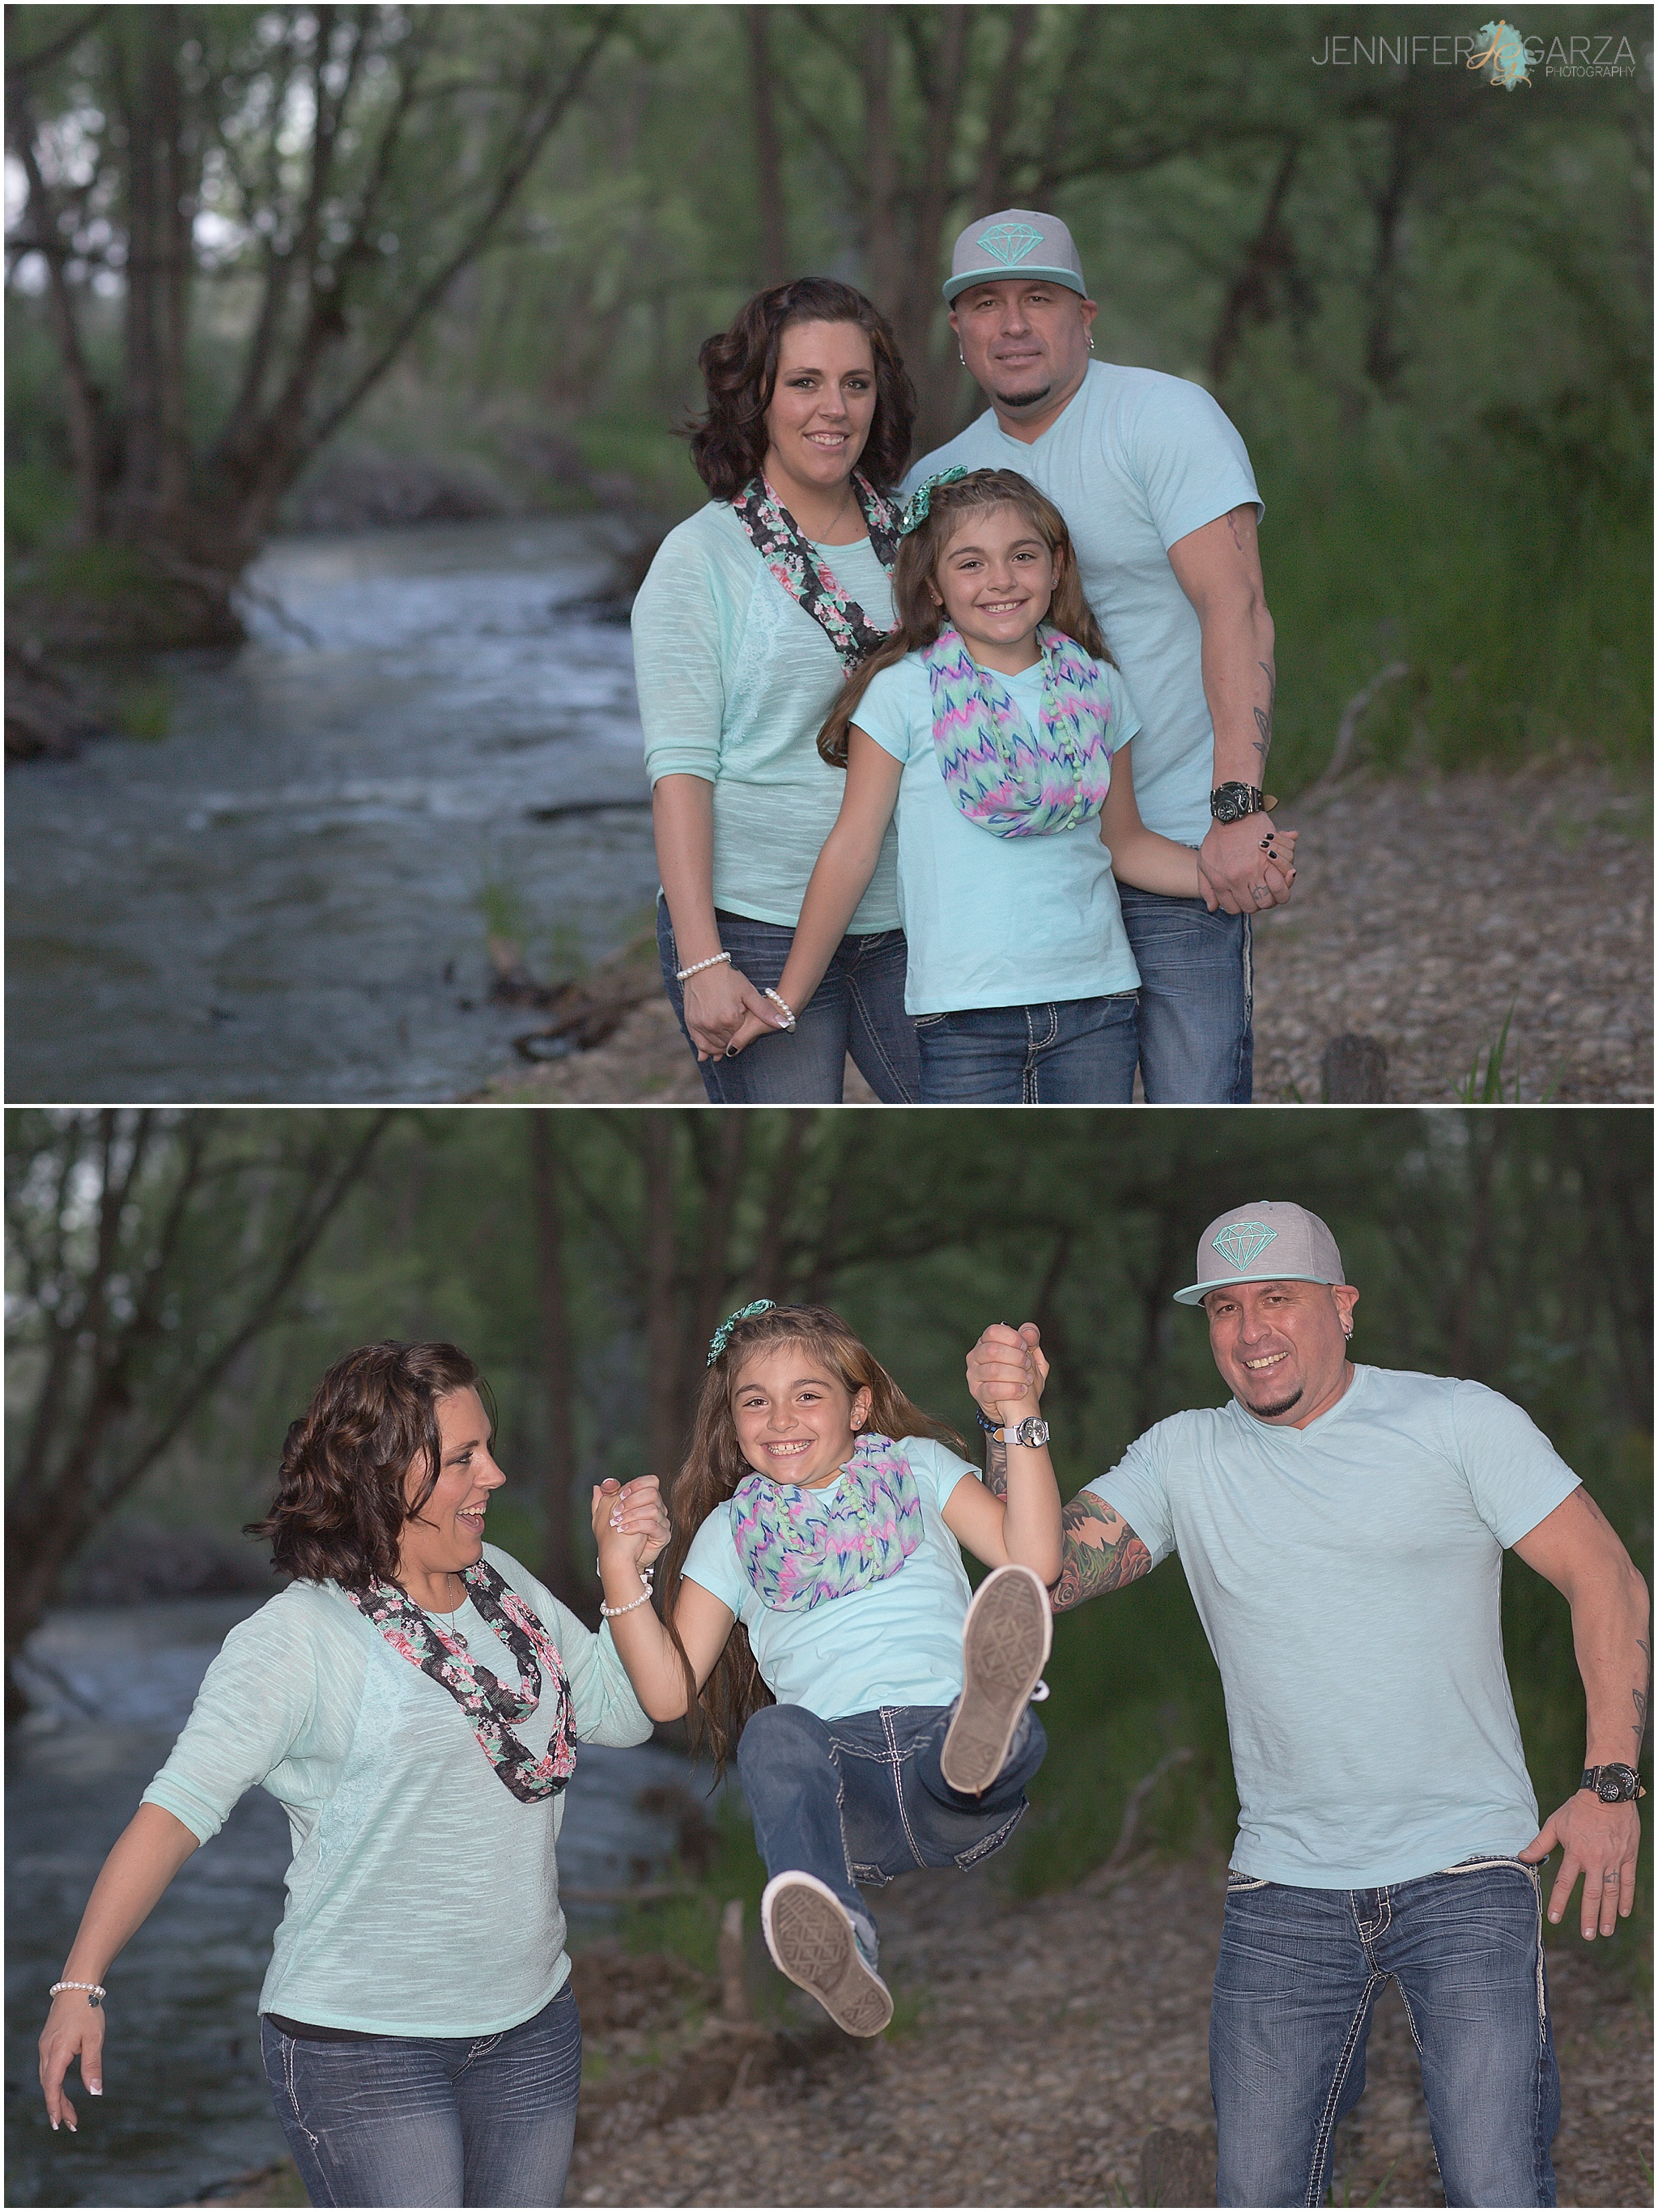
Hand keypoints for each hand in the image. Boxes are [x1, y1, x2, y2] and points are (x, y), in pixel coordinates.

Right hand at [39, 1988, 103, 2132]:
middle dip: (58, 2107)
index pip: (52, 2086)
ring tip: (69, 2113)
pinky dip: (54, 2084)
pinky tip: (63, 2090)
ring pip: (47, 2079)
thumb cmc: (88, 2010)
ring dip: (57, 2097)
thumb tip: (95, 2092)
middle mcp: (46, 2051)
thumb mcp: (95, 2038)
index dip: (55, 2106)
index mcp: (57, 2051)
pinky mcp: (48, 2043)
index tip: (59, 2124)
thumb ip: (92, 2066)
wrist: (77, 1986)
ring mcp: (45, 2047)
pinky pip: (48, 2069)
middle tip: (71, 2124)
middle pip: (49, 2086)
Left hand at [590, 1478, 666, 1577]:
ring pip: (652, 1509)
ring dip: (631, 1515)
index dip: (636, 1485)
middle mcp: (656, 1508)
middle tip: (616, 1510)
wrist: (619, 1559)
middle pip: (652, 1493)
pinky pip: (653, 1526)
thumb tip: (599, 1486)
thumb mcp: (603, 1513)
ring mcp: (661, 1522)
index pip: (651, 1481)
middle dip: (631, 1501)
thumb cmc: (613, 1536)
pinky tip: (624, 1530)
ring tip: (617, 1523)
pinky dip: (636, 1526)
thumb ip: (604, 1497)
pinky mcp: (663, 1535)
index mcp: (645, 1499)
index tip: (620, 1495)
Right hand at [681, 962, 786, 1061]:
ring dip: (722, 1047)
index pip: (743, 1038)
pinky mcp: (691, 1023)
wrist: (702, 967)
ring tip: (727, 1041)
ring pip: (714, 1046)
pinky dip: (706, 1049)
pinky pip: (699, 1044)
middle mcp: (714, 1025)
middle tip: (738, 1031)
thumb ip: (765, 1010)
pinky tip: (712, 1051)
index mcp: (731, 1019)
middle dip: (735, 1040)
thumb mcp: (749, 992)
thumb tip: (785, 1023)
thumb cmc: (728, 977)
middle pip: (729, 1043)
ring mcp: (701, 1025)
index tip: (748, 1025)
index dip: (748, 1034)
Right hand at [965, 1322, 1048, 1420]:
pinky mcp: (977, 1393)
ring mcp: (973, 1375)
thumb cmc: (1022, 1377)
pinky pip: (992, 1389)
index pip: (993, 1331)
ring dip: (1016, 1374)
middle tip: (1028, 1365)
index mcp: (986, 1342)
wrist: (1017, 1407)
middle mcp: (975, 1356)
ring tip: (1027, 1379)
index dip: (1012, 1337)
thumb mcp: (1032, 1356)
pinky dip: (1012, 1390)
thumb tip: (1028, 1330)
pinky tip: (1022, 1390)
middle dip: (1016, 1357)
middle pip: (992, 1350)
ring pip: (993, 1370)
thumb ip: (1031, 1340)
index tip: (1025, 1346)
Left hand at [1198, 814, 1297, 915]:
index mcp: (1221, 883)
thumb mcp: (1203, 862)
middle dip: (1259, 902)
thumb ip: (1206, 887)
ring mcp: (1253, 872)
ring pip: (1270, 899)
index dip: (1242, 905)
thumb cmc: (1217, 837)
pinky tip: (1285, 874)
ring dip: (1275, 894)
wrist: (1233, 814)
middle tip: (1264, 890)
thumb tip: (1213, 909)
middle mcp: (1237, 881)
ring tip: (1275, 884)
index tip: (1247, 896)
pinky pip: (1282, 882)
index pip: (1235, 909)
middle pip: (1254, 907)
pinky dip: (1285, 880)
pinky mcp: (1268, 861)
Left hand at [1519, 1789, 1640, 1937]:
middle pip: (1591, 1894)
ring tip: (1605, 1931)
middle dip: (1588, 1917)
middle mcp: (1595, 1860)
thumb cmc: (1579, 1808)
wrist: (1607, 1793)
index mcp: (1575, 1853)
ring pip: (1610, 1892)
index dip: (1558, 1902)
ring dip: (1608, 1913)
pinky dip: (1626, 1898)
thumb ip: (1540, 1843)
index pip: (1564, 1883)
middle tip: (1588, 1935)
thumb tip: (1523, 1857)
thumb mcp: (1556, 1823)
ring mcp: (1613, 1859)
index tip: (1553, 1918)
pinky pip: (1628, 1881)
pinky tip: (1623, 1912)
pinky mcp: (1628, 1856)